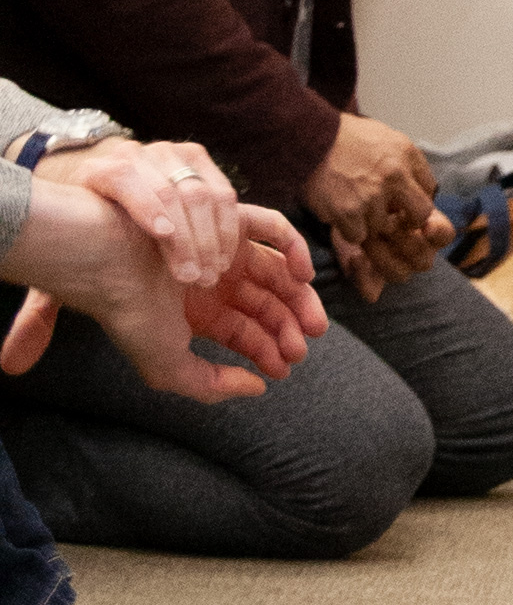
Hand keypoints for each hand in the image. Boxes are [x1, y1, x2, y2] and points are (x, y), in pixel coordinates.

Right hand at [1, 169, 322, 401]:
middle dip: (287, 328)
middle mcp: (212, 279)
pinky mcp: (229, 218)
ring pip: (275, 271)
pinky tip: (302, 278)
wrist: (111, 263)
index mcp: (196, 310)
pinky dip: (295, 250)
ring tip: (310, 327)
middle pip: (263, 301)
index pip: (242, 330)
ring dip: (298, 298)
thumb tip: (258, 385)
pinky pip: (274, 229)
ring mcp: (221, 246)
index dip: (266, 350)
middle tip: (302, 350)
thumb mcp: (170, 367)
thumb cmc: (133, 314)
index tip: (284, 369)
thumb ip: (212, 384)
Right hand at [71, 131, 239, 291]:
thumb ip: (206, 225)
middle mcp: (168, 154)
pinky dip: (149, 207)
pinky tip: (161, 232)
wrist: (70, 212)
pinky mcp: (101, 167)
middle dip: (206, 242)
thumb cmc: (131, 226)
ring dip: (183, 239)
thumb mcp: (175, 219)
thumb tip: (256, 240)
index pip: (223, 195)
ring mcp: (136, 155)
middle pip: (200, 196)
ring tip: (186, 275)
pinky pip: (130, 182)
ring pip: (172, 193)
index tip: (221, 269)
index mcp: (192, 162)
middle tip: (205, 279)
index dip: (226, 234)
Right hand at [308, 108, 445, 297]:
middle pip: (420, 215)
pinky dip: (348, 229)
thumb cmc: (344, 138)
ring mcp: (372, 195)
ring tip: (351, 203)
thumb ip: (404, 161)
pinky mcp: (349, 212)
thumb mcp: (384, 137)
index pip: (429, 189)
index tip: (403, 204)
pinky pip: (358, 236)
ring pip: (382, 227)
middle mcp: (395, 175)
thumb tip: (420, 185)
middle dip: (408, 220)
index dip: (416, 200)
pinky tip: (339, 211)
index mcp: (406, 154)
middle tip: (390, 218)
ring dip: (368, 222)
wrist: (309, 138)